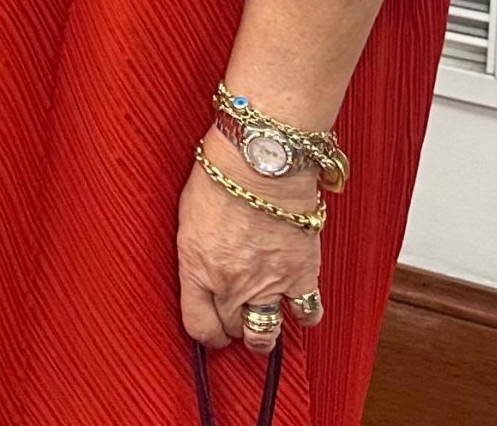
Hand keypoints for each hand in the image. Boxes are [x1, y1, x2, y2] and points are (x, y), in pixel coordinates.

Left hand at [178, 133, 324, 354]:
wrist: (260, 163)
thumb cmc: (218, 177)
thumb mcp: (188, 217)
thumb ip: (195, 254)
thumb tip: (200, 273)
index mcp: (196, 268)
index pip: (198, 325)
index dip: (207, 334)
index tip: (213, 331)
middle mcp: (231, 284)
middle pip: (234, 330)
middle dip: (234, 327)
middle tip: (237, 317)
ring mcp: (268, 284)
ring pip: (267, 334)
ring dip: (266, 333)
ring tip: (265, 322)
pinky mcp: (302, 276)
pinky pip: (308, 313)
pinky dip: (305, 314)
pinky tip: (298, 304)